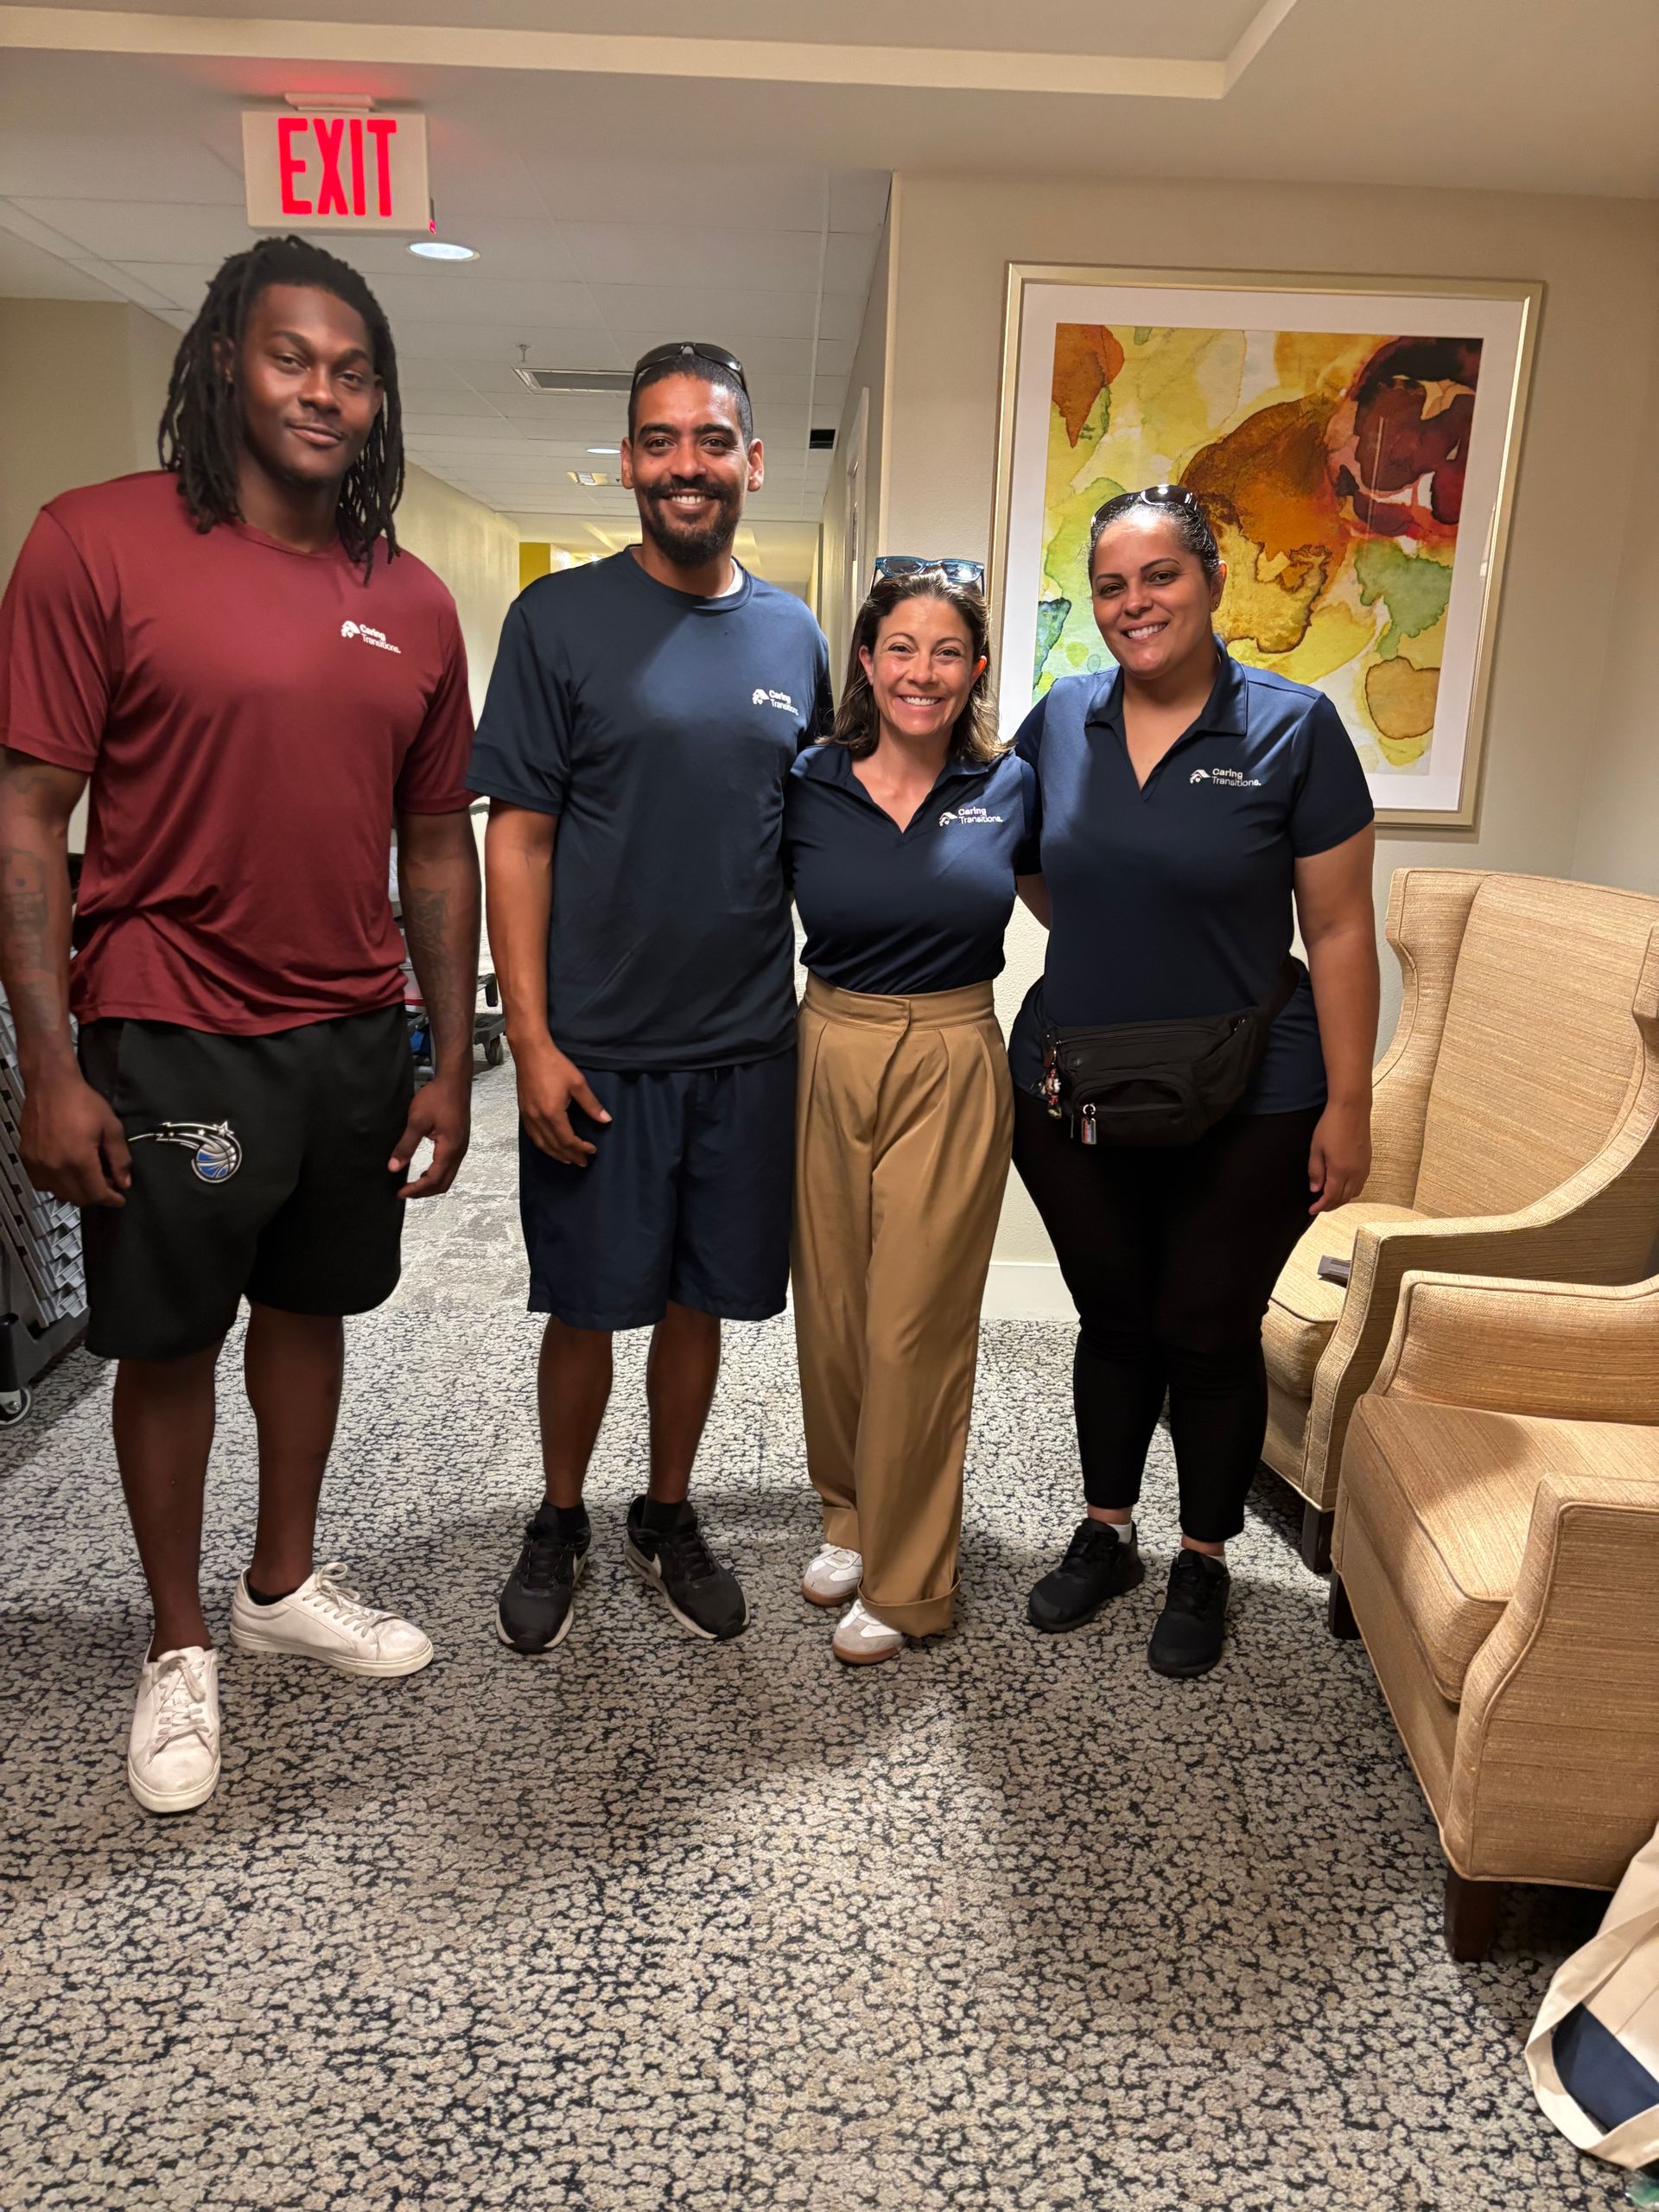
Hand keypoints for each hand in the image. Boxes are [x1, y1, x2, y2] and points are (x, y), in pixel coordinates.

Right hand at [22, 1066, 130, 1207]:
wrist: (50, 1085)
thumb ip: (120, 1158)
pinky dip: (57, 1186)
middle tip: (107, 1185)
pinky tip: (67, 1174)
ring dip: (77, 1193)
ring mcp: (38, 1164)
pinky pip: (42, 1184)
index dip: (111, 1200)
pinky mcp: (27, 1159)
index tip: (120, 1199)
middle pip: (78, 1198)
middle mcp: (55, 1166)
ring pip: (60, 1194)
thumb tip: (124, 1182)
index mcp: (78, 1159)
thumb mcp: (111, 1127)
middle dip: (96, 1196)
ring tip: (88, 1178)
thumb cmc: (82, 1101)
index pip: (96, 1193)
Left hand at [390, 1069, 471, 1198]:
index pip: (433, 1179)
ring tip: (413, 1185)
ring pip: (448, 1176)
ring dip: (431, 1184)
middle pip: (444, 1183)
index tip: (400, 1192)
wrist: (454, 1081)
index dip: (416, 1189)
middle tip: (405, 1192)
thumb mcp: (417, 1121)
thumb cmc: (437, 1097)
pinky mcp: (460, 1142)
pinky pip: (450, 1166)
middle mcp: (459, 1151)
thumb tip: (393, 1167)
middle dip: (424, 1192)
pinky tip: (424, 1171)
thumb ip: (405, 1145)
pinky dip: (437, 1174)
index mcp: (449, 1148)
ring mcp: (461, 1147)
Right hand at [516, 1041, 610, 1165]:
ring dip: (555, 1154)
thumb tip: (606, 1120)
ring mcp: (528, 1116)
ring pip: (541, 1143)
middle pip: (554, 1146)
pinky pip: (533, 1135)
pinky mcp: (523, 1111)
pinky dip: (543, 1145)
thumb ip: (591, 1104)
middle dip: (569, 1156)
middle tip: (582, 1162)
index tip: (592, 1151)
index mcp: (552, 1113)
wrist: (530, 1052)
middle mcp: (538, 1119)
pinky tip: (549, 1145)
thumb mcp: (578, 1083)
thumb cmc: (555, 1065)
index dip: (580, 1148)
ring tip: (567, 1159)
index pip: (568, 1140)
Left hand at [1308, 1098, 1370, 1215]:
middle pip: (1344, 1199)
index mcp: (1340, 1170)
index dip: (1321, 1206)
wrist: (1351, 1108)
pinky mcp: (1368, 1161)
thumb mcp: (1316, 1148)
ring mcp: (1364, 1167)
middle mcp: (1355, 1172)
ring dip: (1342, 1199)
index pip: (1331, 1197)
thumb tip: (1315, 1188)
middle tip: (1319, 1206)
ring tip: (1330, 1198)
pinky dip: (1351, 1190)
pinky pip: (1361, 1183)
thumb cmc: (1332, 1124)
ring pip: (1354, 1193)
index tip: (1312, 1209)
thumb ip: (1315, 1171)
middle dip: (1331, 1205)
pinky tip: (1343, 1186)